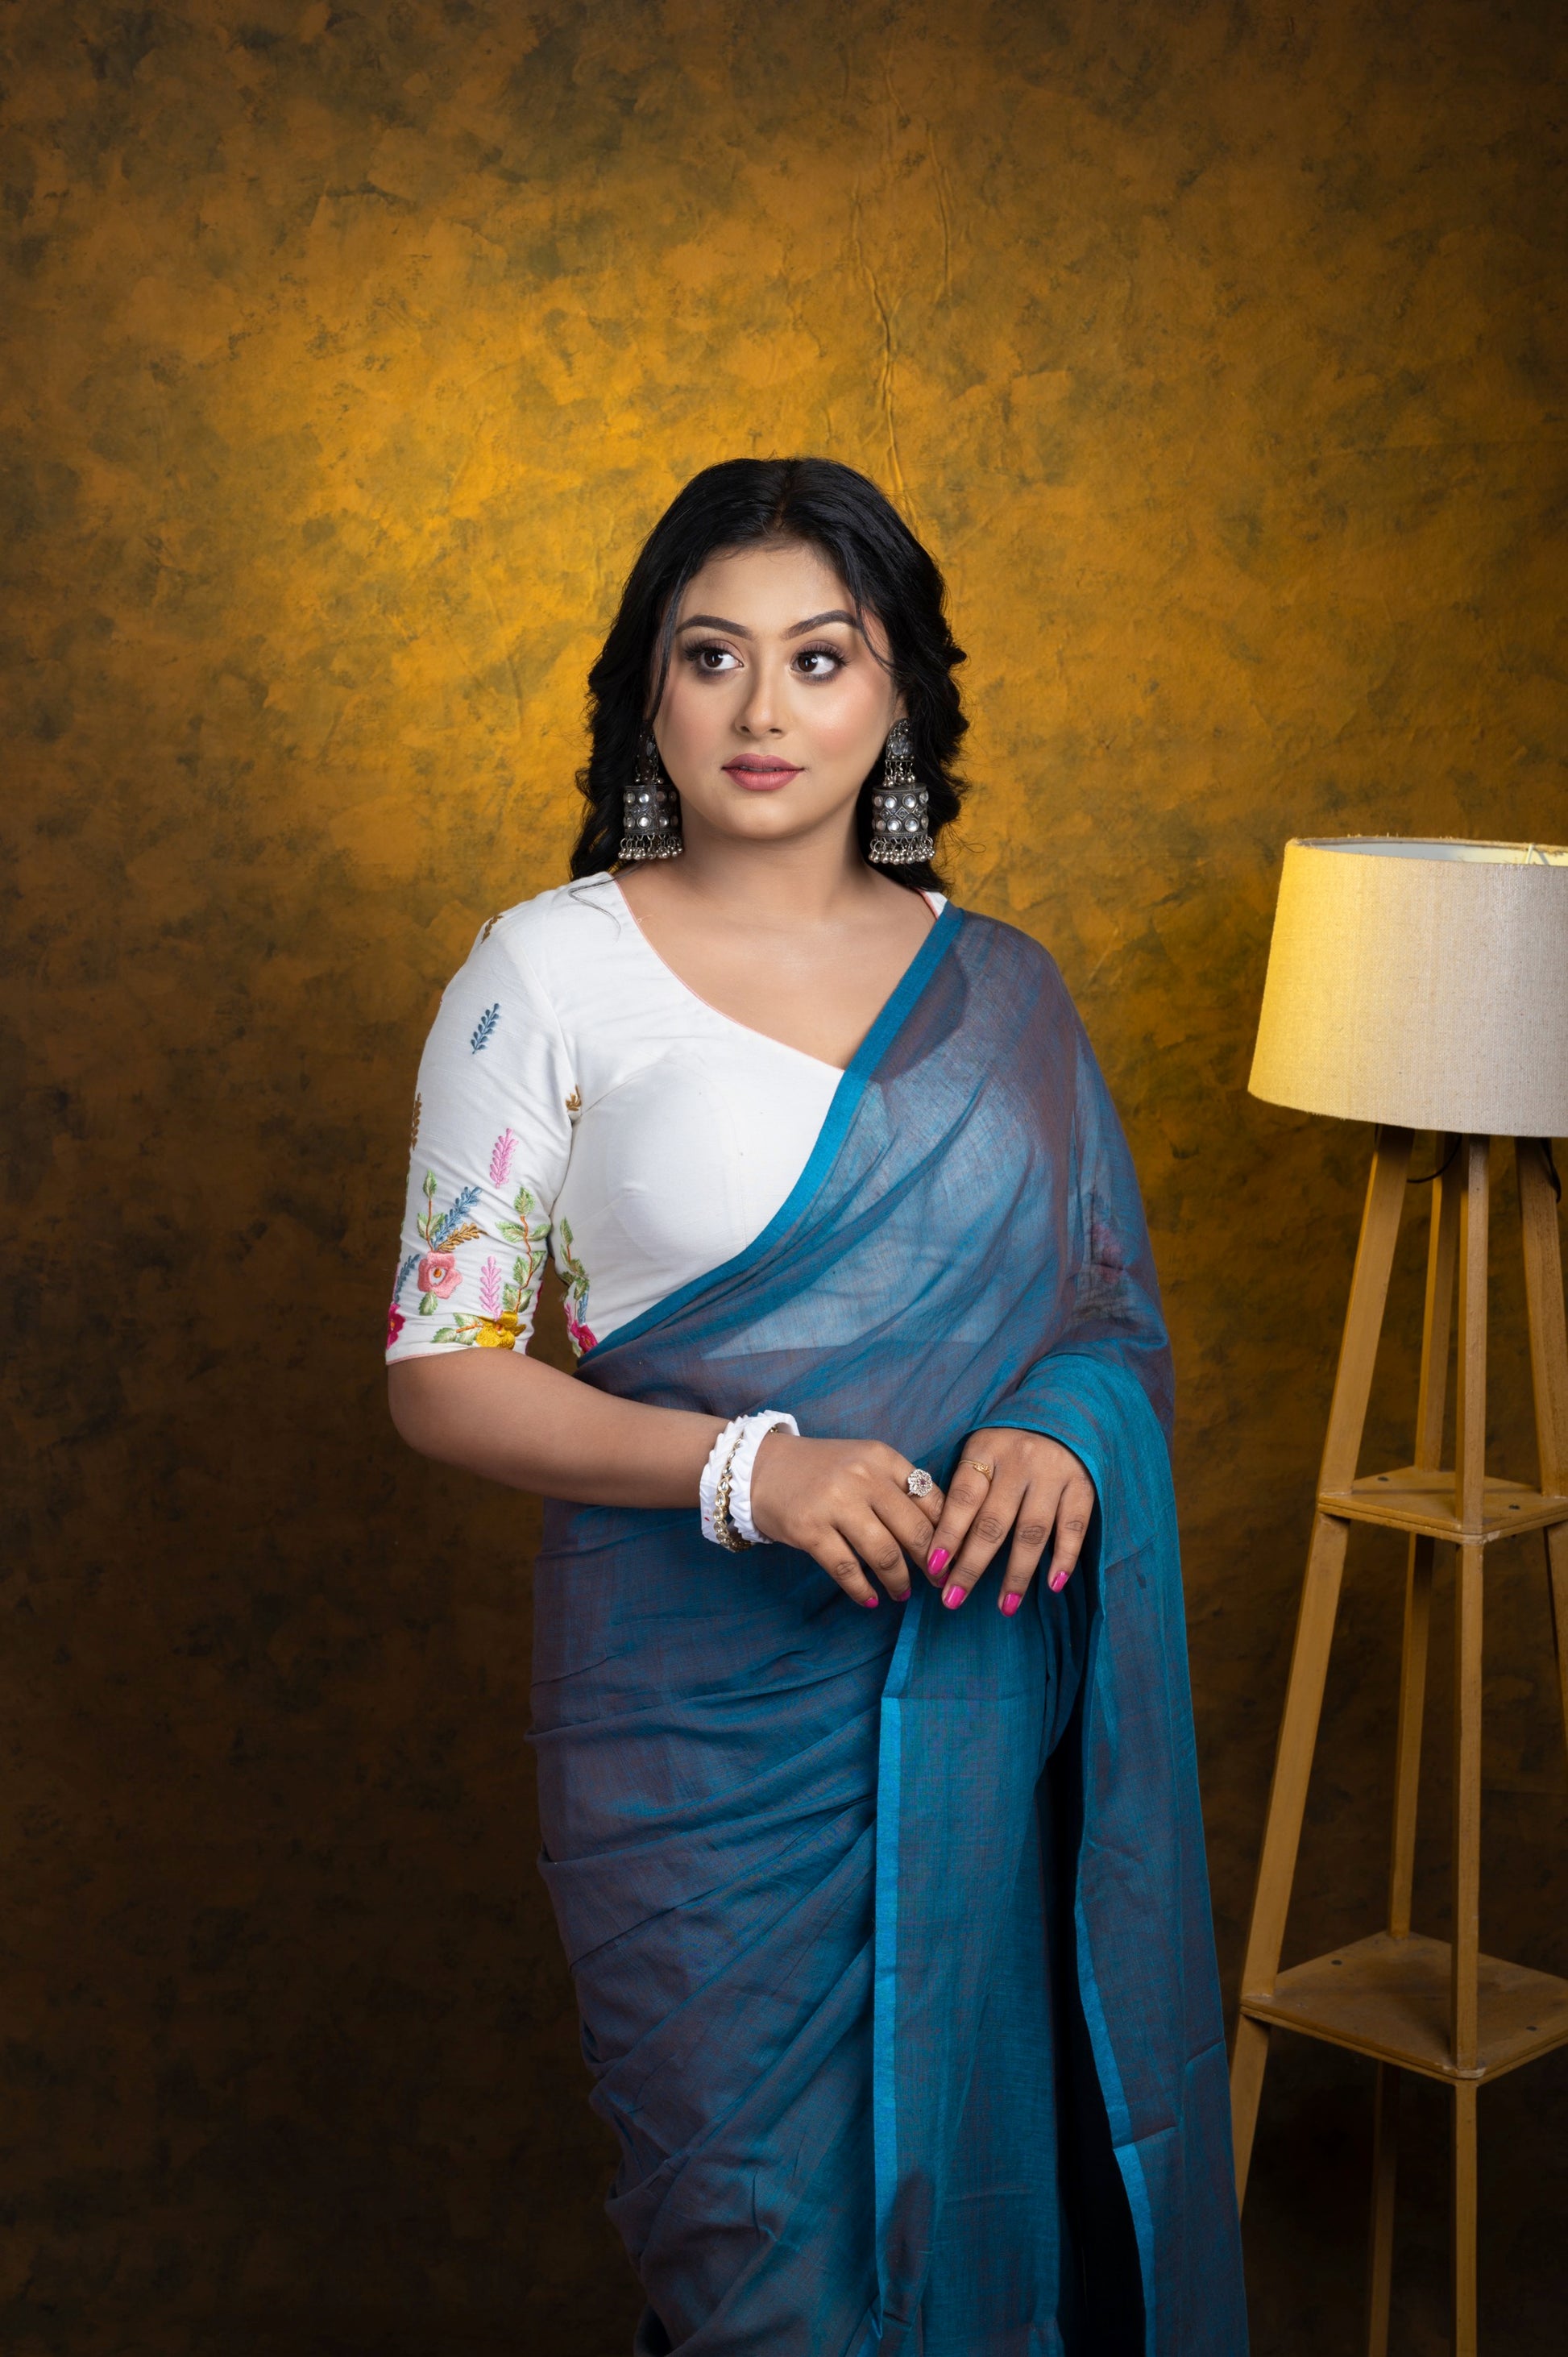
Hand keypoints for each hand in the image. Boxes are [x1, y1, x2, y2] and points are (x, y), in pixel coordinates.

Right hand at [749, 1434, 944, 1608]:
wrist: (758, 1466)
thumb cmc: (820, 1470)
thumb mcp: (863, 1463)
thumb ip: (897, 1487)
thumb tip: (941, 1532)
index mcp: (882, 1457)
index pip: (931, 1499)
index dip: (948, 1534)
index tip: (953, 1557)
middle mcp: (863, 1477)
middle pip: (915, 1530)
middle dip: (931, 1563)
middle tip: (937, 1582)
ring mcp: (835, 1503)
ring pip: (885, 1554)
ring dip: (899, 1581)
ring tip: (901, 1593)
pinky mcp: (809, 1529)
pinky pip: (847, 1570)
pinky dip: (862, 1591)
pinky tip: (869, 1599)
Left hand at [923, 1428, 1094, 1614]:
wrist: (1066, 1411)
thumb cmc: (1010, 1443)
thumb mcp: (982, 1450)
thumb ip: (965, 1487)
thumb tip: (938, 1542)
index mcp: (986, 1450)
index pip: (963, 1498)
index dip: (947, 1534)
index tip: (934, 1568)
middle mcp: (1019, 1462)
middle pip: (993, 1522)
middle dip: (972, 1565)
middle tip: (954, 1599)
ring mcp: (1053, 1473)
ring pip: (1031, 1531)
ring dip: (1017, 1573)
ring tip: (1004, 1606)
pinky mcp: (1083, 1484)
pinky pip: (1073, 1527)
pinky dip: (1064, 1558)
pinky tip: (1052, 1585)